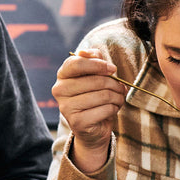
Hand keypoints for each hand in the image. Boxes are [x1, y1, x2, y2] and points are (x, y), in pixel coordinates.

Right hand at [53, 49, 125, 171]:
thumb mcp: (95, 74)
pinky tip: (112, 109)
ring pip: (103, 95)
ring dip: (117, 96)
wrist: (93, 127)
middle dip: (114, 84)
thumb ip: (94, 59)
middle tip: (120, 87)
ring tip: (117, 98)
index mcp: (62, 75)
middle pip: (94, 80)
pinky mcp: (77, 122)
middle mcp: (59, 90)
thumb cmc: (95, 95)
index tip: (112, 69)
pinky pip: (105, 109)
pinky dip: (114, 109)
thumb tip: (92, 53)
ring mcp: (66, 107)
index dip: (98, 64)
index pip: (77, 63)